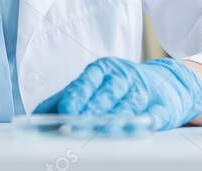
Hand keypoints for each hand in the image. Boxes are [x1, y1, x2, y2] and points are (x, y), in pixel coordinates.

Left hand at [33, 57, 201, 130]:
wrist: (164, 84)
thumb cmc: (120, 87)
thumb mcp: (93, 85)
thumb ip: (65, 98)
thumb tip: (37, 114)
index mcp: (103, 70)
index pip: (88, 80)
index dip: (78, 95)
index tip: (66, 109)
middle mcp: (123, 77)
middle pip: (108, 92)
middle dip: (94, 108)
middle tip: (80, 123)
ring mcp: (143, 91)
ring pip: (130, 103)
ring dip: (116, 118)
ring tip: (103, 130)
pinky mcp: (161, 106)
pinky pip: (153, 114)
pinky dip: (145, 121)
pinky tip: (136, 127)